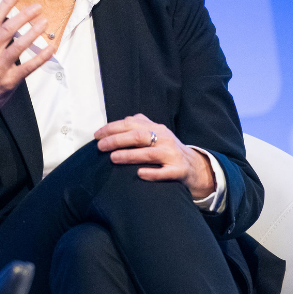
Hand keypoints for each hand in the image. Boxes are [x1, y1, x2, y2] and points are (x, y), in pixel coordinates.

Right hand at [0, 0, 57, 143]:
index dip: (5, 5)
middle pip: (8, 30)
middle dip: (23, 15)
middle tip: (37, 7)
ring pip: (19, 46)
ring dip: (33, 33)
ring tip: (44, 22)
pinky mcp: (9, 81)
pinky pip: (28, 67)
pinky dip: (41, 57)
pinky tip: (50, 48)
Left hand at [95, 114, 215, 198]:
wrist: (195, 166)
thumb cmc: (169, 149)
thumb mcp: (158, 133)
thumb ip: (142, 125)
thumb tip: (122, 120)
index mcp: (157, 128)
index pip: (132, 124)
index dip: (112, 128)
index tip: (97, 135)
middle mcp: (165, 139)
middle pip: (138, 136)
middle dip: (117, 140)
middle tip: (100, 147)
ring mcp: (172, 155)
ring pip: (149, 153)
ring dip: (129, 155)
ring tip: (113, 158)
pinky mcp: (178, 171)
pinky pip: (164, 173)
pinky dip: (152, 173)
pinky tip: (139, 173)